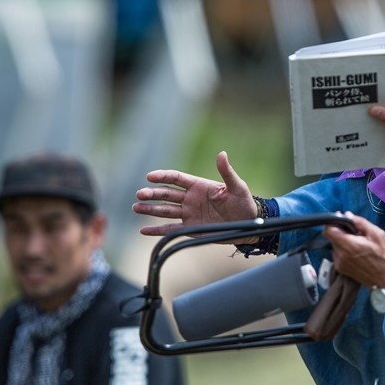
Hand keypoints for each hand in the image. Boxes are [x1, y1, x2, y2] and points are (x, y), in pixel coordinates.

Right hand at [133, 151, 256, 236]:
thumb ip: (227, 172)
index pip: (176, 178)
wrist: (249, 225)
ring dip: (150, 209)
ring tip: (136, 208)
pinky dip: (157, 230)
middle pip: (166, 194)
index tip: (150, 176)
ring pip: (165, 210)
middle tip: (139, 194)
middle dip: (152, 194)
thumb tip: (222, 154)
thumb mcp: (237, 187)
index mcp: (199, 186)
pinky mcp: (190, 229)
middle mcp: (190, 199)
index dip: (163, 176)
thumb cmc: (244, 203)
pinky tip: (143, 229)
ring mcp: (189, 214)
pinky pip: (170, 229)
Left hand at [323, 213, 384, 287]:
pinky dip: (344, 250)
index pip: (328, 230)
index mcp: (349, 245)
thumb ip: (361, 223)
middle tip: (355, 233)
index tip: (342, 221)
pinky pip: (338, 254)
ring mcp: (339, 263)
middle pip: (331, 237)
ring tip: (358, 244)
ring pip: (334, 245)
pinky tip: (357, 252)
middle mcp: (341, 255)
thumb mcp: (378, 234)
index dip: (333, 222)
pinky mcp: (341, 269)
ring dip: (343, 241)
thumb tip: (348, 215)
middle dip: (341, 231)